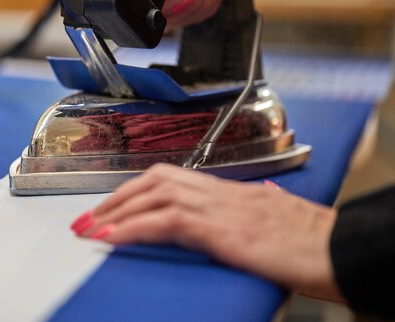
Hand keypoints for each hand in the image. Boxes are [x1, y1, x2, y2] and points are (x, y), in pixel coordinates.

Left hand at [70, 163, 343, 301]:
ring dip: (115, 210)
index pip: (170, 178)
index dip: (135, 190)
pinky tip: (111, 237)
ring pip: (154, 194)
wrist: (338, 247)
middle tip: (86, 216)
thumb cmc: (312, 240)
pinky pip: (165, 221)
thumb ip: (251, 211)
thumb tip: (243, 211)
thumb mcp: (274, 219)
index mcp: (229, 190)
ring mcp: (219, 207)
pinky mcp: (221, 229)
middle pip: (155, 180)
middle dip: (116, 197)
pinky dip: (132, 227)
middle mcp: (219, 192)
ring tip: (88, 227)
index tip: (110, 205)